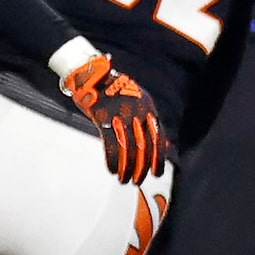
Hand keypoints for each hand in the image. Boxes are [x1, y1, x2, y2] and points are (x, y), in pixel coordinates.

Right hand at [60, 49, 167, 183]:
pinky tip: (113, 170)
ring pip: (128, 147)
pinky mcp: (103, 116)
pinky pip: (111, 144)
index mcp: (148, 106)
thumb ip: (146, 121)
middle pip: (144, 145)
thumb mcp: (136, 100)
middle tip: (138, 181)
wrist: (92, 73)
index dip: (158, 157)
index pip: (158, 136)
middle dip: (142, 167)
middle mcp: (137, 109)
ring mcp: (120, 113)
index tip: (156, 173)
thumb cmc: (113, 90)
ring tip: (125, 179)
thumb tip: (162, 144)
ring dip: (128, 168)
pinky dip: (113, 160)